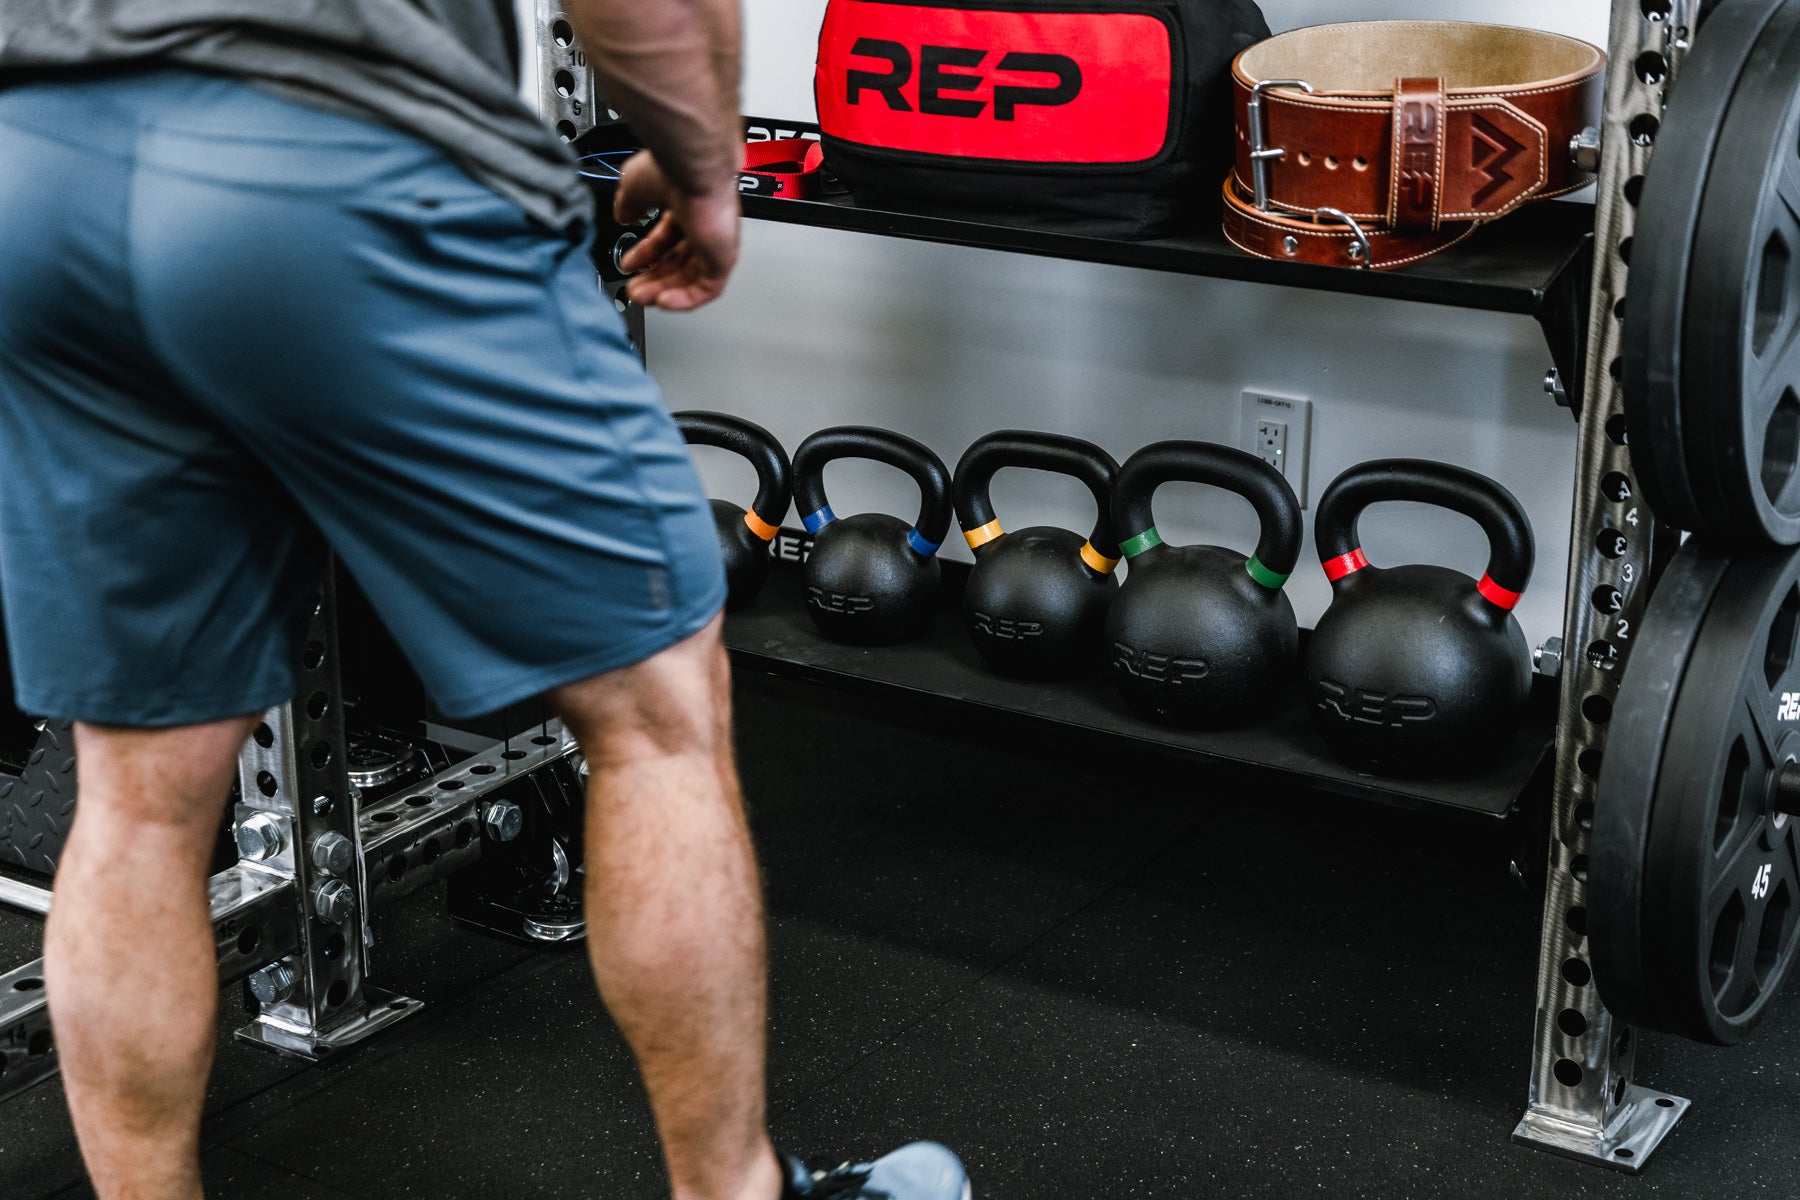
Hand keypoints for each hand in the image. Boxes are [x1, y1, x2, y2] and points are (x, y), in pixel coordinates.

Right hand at [613, 151, 740, 311]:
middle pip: (679, 262)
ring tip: (641, 297)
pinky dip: (685, 299)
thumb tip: (623, 216)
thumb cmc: (671, 168)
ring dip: (664, 291)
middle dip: (653, 278)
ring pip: (691, 278)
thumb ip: (628, 206)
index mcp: (686, 206)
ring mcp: (716, 242)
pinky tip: (663, 301)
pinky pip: (707, 288)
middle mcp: (704, 224)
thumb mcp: (634, 187)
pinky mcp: (724, 257)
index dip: (646, 254)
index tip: (629, 264)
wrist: (694, 168)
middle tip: (634, 289)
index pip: (667, 238)